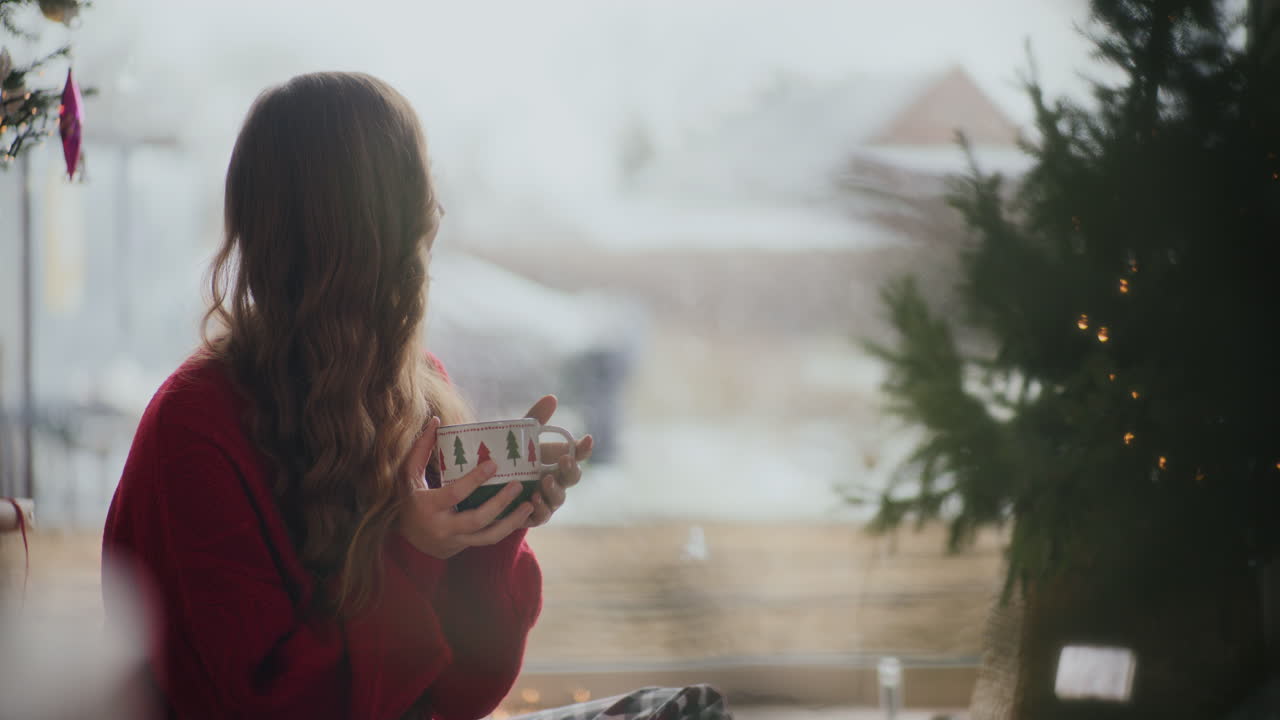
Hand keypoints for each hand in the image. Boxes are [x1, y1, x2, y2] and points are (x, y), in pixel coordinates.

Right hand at [397, 416, 534, 558]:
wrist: (410, 542)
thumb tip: (435, 421)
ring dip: (511, 522)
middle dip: (500, 503)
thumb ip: (421, 449)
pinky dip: (508, 529)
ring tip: (529, 504)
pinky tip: (523, 515)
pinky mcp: (467, 545)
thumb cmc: (411, 500)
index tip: (493, 464)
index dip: (474, 480)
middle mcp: (444, 527)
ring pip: (489, 536)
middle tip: (518, 485)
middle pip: (477, 518)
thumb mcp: (410, 476)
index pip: (455, 494)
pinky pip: (491, 540)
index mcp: (429, 506)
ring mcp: (457, 539)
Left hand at [521, 396, 593, 527]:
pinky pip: (541, 515)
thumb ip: (536, 419)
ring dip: (554, 490)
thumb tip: (552, 398)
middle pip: (572, 477)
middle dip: (571, 469)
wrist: (485, 485)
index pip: (577, 454)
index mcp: (557, 461)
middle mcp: (556, 481)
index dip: (584, 448)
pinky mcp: (532, 515)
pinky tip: (533, 499)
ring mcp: (546, 499)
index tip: (587, 438)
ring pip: (559, 498)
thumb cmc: (509, 458)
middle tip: (565, 459)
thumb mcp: (521, 437)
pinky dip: (540, 508)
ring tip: (544, 482)